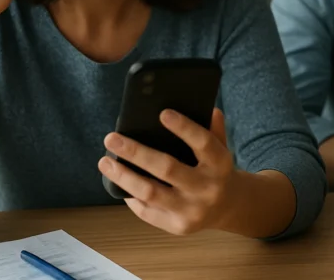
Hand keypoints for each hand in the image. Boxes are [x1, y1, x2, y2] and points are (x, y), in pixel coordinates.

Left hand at [99, 108, 239, 234]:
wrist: (228, 207)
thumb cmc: (217, 170)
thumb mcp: (221, 146)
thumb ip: (213, 128)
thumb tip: (203, 106)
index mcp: (220, 164)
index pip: (203, 143)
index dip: (184, 128)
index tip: (162, 113)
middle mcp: (207, 188)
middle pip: (167, 168)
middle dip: (135, 152)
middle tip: (112, 138)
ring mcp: (191, 210)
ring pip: (150, 192)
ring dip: (123, 176)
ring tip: (105, 162)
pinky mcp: (177, 226)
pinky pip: (147, 212)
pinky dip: (130, 196)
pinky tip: (118, 183)